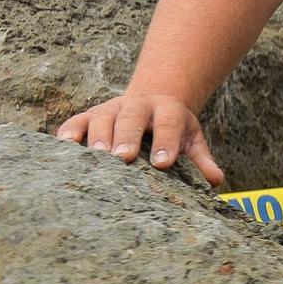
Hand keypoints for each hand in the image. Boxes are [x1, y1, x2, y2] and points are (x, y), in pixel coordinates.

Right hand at [55, 94, 224, 185]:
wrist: (152, 102)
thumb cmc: (173, 129)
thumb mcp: (192, 140)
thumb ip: (202, 160)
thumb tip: (216, 181)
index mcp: (168, 110)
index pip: (169, 124)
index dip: (166, 142)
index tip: (163, 162)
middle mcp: (138, 106)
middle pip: (132, 118)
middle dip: (128, 136)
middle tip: (124, 158)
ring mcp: (111, 109)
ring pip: (102, 119)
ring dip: (99, 136)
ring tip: (98, 156)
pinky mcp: (88, 115)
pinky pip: (75, 122)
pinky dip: (70, 133)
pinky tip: (66, 146)